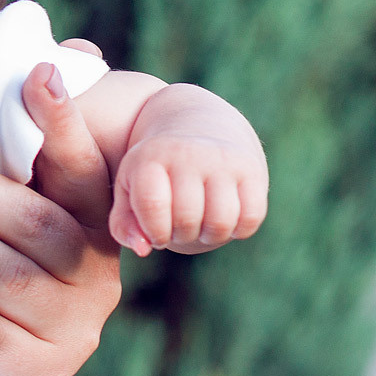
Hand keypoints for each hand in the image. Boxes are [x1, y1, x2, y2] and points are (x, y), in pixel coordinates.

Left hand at [0, 65, 120, 375]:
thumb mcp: (7, 207)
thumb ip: (21, 145)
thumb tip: (62, 56)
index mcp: (93, 224)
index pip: (82, 169)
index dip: (63, 124)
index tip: (38, 74)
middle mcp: (94, 275)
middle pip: (31, 222)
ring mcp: (70, 330)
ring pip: (6, 275)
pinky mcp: (36, 373)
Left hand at [109, 129, 267, 255]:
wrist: (200, 126)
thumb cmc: (158, 171)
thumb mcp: (130, 189)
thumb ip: (123, 224)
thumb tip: (143, 250)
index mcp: (152, 157)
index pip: (152, 204)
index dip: (154, 232)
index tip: (157, 233)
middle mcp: (188, 154)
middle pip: (187, 219)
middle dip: (181, 236)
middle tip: (180, 228)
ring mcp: (223, 161)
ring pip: (221, 222)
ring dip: (210, 236)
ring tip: (201, 225)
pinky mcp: (252, 170)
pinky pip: (251, 217)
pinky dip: (239, 230)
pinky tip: (226, 219)